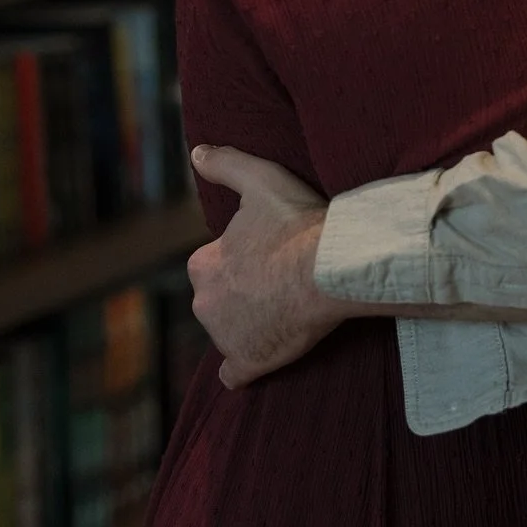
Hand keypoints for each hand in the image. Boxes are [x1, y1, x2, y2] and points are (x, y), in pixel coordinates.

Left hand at [187, 146, 339, 388]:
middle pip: (218, 299)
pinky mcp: (249, 363)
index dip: (238, 257)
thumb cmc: (295, 221)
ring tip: (284, 308)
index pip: (211, 264)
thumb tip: (197, 152)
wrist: (329, 267)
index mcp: (203, 264)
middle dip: (239, 292)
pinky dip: (244, 367)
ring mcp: (225, 337)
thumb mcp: (259, 178)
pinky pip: (236, 373)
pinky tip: (260, 357)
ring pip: (229, 331)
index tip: (265, 252)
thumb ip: (224, 163)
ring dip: (247, 323)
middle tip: (277, 280)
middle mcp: (204, 303)